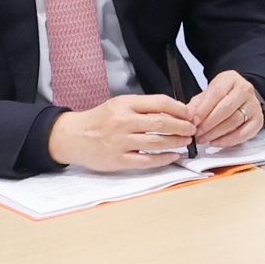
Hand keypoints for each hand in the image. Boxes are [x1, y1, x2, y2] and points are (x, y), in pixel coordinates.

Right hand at [50, 93, 198, 172]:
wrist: (73, 136)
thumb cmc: (99, 120)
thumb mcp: (118, 105)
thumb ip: (142, 107)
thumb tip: (173, 112)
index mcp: (124, 104)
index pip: (160, 103)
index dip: (179, 109)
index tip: (189, 114)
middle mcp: (123, 121)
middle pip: (162, 123)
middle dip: (182, 126)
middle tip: (192, 129)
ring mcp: (120, 141)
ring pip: (157, 142)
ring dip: (176, 142)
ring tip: (186, 141)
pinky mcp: (118, 159)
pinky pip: (147, 160)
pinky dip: (164, 158)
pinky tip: (173, 156)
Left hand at [182, 70, 264, 148]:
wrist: (240, 98)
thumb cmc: (222, 97)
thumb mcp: (207, 95)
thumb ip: (197, 105)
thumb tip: (188, 116)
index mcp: (231, 79)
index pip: (217, 93)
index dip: (203, 109)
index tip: (193, 121)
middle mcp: (245, 90)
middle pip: (226, 108)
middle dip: (209, 123)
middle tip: (197, 133)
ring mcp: (253, 105)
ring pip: (234, 121)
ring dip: (216, 133)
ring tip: (203, 139)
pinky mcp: (258, 120)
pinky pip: (244, 133)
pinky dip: (228, 140)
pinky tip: (216, 142)